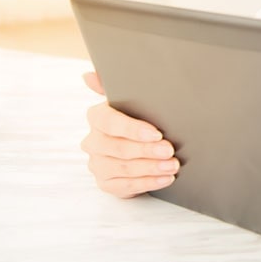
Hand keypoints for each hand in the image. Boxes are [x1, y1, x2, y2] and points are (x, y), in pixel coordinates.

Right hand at [79, 72, 178, 197]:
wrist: (139, 144)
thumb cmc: (136, 118)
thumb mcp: (129, 100)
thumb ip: (110, 86)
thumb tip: (88, 75)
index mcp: (96, 117)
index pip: (110, 122)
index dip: (133, 129)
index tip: (156, 132)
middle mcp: (92, 141)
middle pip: (119, 148)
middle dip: (148, 150)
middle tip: (170, 151)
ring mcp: (97, 164)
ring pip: (124, 168)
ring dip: (151, 168)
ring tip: (172, 165)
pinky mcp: (105, 183)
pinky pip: (126, 186)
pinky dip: (148, 183)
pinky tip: (165, 179)